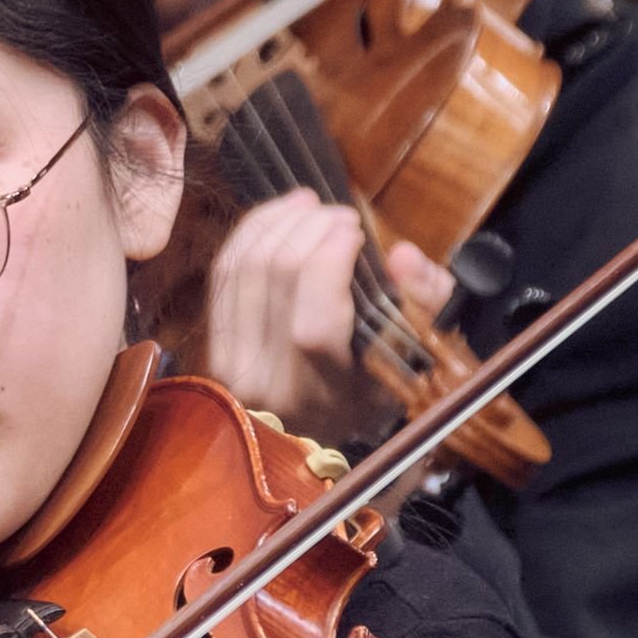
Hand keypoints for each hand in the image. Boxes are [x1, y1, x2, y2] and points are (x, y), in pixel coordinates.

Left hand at [200, 191, 451, 449]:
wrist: (315, 431)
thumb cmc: (376, 389)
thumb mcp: (414, 359)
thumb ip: (424, 305)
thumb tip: (404, 256)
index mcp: (325, 397)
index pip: (312, 325)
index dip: (330, 262)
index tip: (357, 231)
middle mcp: (269, 386)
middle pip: (274, 280)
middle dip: (310, 229)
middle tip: (341, 215)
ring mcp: (232, 365)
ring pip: (243, 267)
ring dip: (280, 222)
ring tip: (314, 206)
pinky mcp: (213, 344)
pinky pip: (224, 272)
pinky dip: (253, 233)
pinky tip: (283, 215)